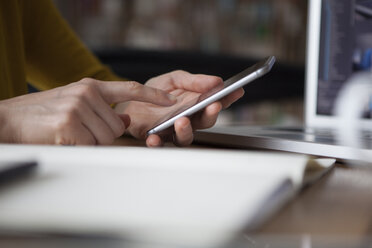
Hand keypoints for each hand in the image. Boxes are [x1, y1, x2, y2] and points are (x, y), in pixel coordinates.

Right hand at [0, 78, 175, 144]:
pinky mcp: (70, 124)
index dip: (152, 95)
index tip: (170, 100)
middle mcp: (87, 93)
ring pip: (107, 137)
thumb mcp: (73, 103)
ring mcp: (78, 107)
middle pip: (118, 126)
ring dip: (91, 142)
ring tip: (69, 134)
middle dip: (103, 134)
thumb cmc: (40, 114)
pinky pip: (91, 145)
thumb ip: (101, 109)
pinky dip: (80, 147)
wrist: (7, 120)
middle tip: (80, 131)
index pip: (129, 88)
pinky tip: (64, 139)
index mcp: (89, 86)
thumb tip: (126, 120)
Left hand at [119, 70, 243, 146]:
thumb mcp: (175, 79)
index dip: (228, 98)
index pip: (215, 102)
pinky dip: (157, 142)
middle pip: (205, 122)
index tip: (237, 90)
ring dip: (186, 130)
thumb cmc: (155, 92)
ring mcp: (172, 130)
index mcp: (195, 105)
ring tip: (182, 120)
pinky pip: (159, 143)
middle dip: (211, 114)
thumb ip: (194, 81)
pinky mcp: (156, 137)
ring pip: (186, 137)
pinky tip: (154, 137)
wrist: (131, 100)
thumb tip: (216, 80)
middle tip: (213, 105)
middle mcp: (188, 120)